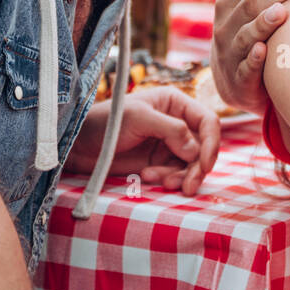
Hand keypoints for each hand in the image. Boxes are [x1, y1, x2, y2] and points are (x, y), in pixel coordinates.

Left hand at [69, 86, 221, 194]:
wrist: (78, 145)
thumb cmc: (105, 122)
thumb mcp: (138, 118)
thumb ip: (171, 130)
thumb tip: (196, 151)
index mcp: (176, 103)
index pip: (208, 121)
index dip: (212, 143)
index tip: (204, 164)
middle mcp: (177, 122)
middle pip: (204, 147)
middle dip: (197, 167)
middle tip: (188, 186)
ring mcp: (169, 144)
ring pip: (192, 164)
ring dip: (181, 176)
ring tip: (161, 182)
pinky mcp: (159, 162)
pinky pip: (176, 174)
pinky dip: (168, 179)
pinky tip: (147, 177)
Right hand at [211, 0, 289, 114]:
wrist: (237, 81)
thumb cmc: (255, 32)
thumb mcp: (260, 1)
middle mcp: (226, 23)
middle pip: (253, 0)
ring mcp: (229, 52)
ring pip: (245, 33)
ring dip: (264, 22)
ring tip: (284, 11)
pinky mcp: (237, 80)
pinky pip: (243, 68)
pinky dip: (252, 59)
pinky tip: (263, 51)